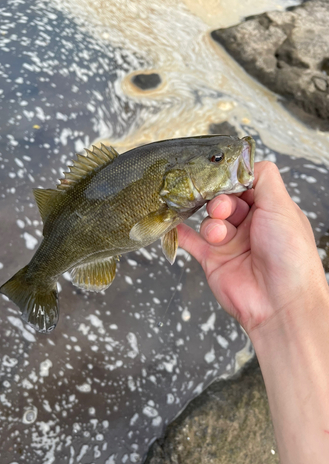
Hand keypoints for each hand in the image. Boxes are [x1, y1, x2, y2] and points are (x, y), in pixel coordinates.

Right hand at [177, 161, 328, 333]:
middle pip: (224, 200)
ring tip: (218, 234)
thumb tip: (247, 160)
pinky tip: (174, 225)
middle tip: (223, 210)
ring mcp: (229, 243)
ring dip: (210, 222)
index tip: (223, 178)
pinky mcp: (212, 260)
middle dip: (220, 202)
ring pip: (208, 219)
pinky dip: (180, 232)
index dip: (233, 181)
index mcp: (269, 211)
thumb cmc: (289, 255)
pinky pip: (190, 241)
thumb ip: (264, 178)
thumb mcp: (282, 206)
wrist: (280, 302)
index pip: (244, 185)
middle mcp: (250, 226)